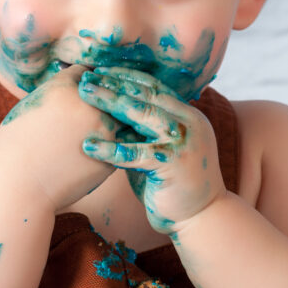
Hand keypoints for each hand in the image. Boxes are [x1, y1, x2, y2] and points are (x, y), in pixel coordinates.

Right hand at [0, 65, 118, 211]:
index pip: (87, 73)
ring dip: (115, 119)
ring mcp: (103, 131)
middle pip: (109, 91)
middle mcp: (89, 105)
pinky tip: (101, 149)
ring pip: (119, 117)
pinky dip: (114, 144)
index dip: (86, 80)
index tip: (85, 86)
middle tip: (102, 101)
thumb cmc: (14, 146)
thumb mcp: (30, 106)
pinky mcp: (110, 156)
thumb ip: (56, 92)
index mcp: (65, 87)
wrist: (17, 185)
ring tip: (102, 127)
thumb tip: (70, 84)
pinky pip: (119, 143)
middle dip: (104, 96)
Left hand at [77, 66, 226, 233]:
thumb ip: (144, 131)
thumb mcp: (160, 149)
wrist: (202, 217)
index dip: (127, 77)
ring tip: (85, 95)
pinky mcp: (172, 163)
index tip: (100, 70)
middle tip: (86, 77)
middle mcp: (189, 122)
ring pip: (142, 114)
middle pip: (147, 95)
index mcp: (188, 115)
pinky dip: (109, 148)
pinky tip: (87, 146)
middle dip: (115, 83)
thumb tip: (112, 113)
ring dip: (111, 101)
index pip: (155, 87)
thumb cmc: (173, 184)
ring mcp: (183, 141)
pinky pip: (135, 152)